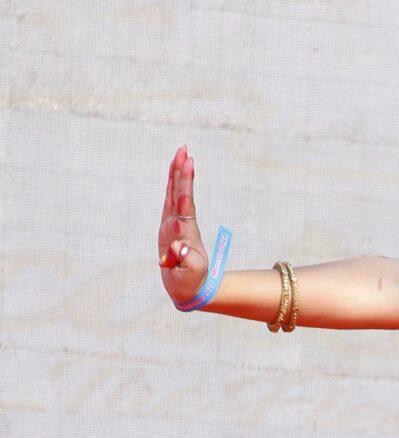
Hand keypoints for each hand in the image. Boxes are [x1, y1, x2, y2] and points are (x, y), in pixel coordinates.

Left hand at [158, 146, 208, 306]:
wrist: (182, 288)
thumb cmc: (189, 280)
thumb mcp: (189, 275)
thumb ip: (186, 262)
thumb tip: (179, 248)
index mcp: (179, 236)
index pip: (183, 205)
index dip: (185, 185)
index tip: (187, 165)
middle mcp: (171, 226)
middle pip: (175, 195)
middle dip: (179, 172)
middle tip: (183, 150)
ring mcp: (170, 224)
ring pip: (173, 194)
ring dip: (176, 173)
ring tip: (181, 153)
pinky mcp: (173, 224)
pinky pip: (174, 199)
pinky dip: (176, 183)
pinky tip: (177, 171)